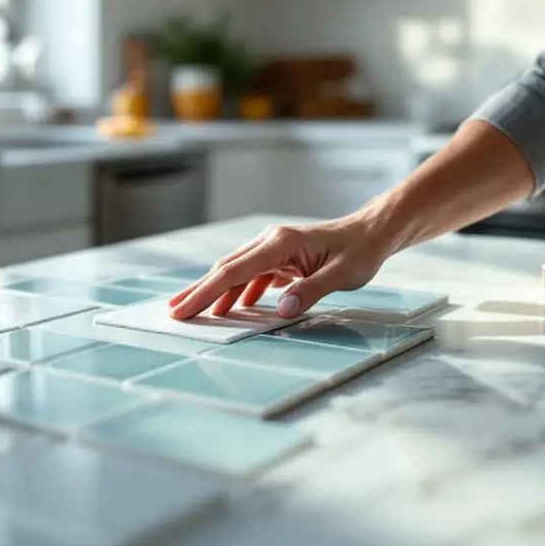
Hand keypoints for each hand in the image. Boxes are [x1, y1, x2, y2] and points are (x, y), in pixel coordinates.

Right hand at [168, 214, 389, 319]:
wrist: (371, 233)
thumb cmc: (359, 252)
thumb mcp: (342, 275)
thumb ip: (310, 291)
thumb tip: (282, 310)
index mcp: (279, 244)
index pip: (233, 272)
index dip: (205, 293)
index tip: (184, 309)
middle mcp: (270, 242)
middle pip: (225, 269)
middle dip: (198, 292)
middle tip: (173, 312)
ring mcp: (273, 249)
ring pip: (235, 271)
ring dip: (214, 292)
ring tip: (192, 311)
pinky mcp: (280, 258)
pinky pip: (251, 275)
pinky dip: (237, 291)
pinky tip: (230, 308)